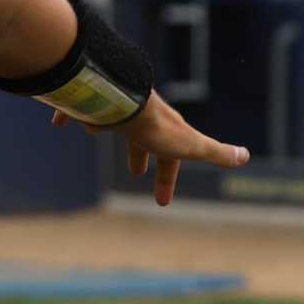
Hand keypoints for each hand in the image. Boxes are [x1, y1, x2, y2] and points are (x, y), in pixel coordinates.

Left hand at [52, 91, 248, 205]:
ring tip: (95, 134)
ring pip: (112, 122)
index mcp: (161, 132)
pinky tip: (58, 123)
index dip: (166, 180)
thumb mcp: (190, 146)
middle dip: (140, 156)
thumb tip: (245, 156)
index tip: (161, 202)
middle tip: (136, 172)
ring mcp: (113, 110)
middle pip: (140, 140)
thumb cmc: (155, 127)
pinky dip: (70, 114)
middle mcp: (138, 119)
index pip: (168, 159)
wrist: (122, 100)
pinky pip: (77, 108)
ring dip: (108, 129)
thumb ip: (215, 153)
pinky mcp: (89, 103)